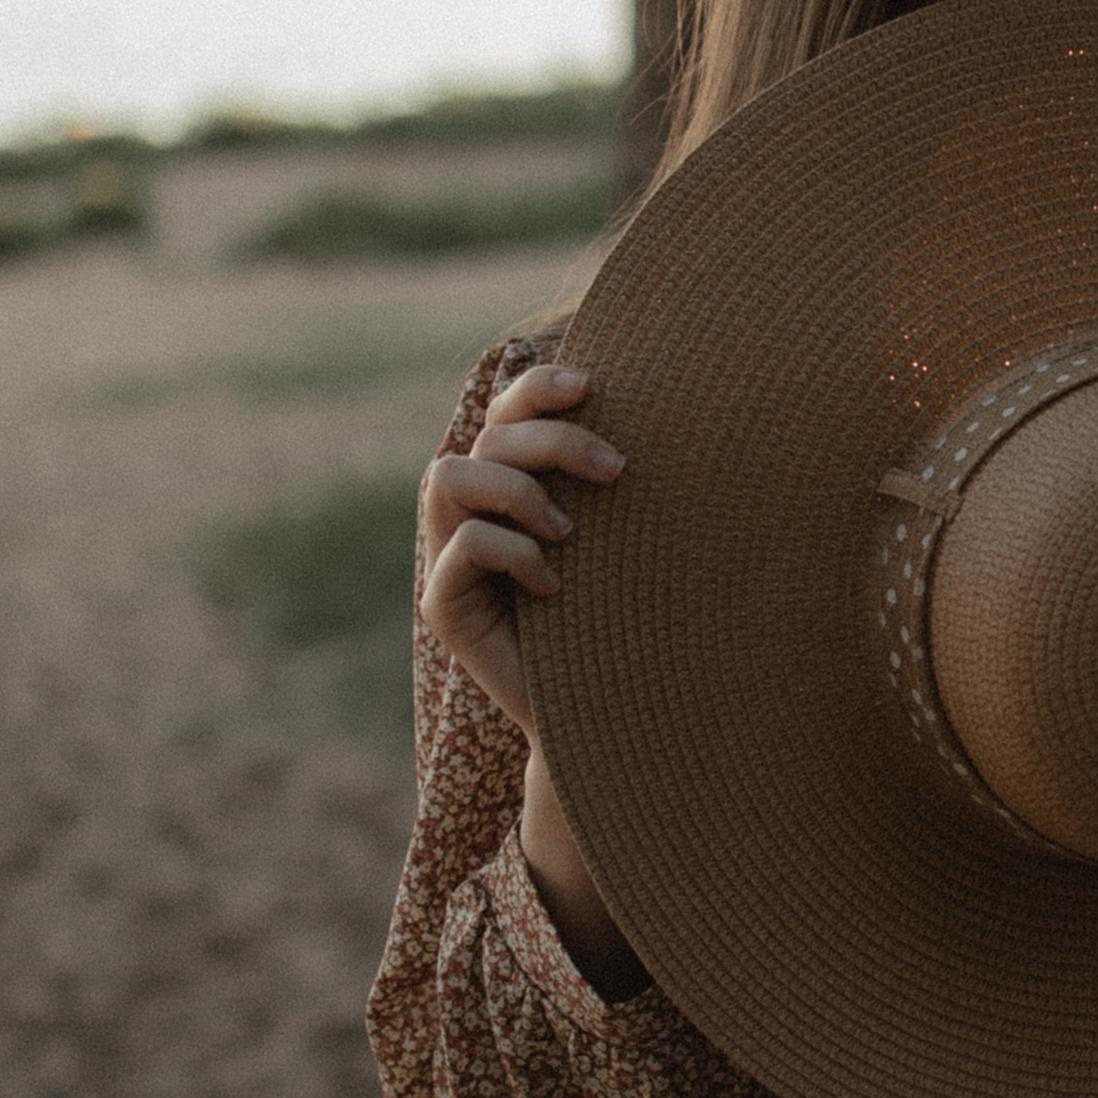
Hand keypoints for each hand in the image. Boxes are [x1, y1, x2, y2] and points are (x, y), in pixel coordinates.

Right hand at [419, 359, 623, 734]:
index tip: (592, 386)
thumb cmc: (624, 616)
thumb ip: (610, 483)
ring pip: (450, 475)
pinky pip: (466, 544)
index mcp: (510, 485)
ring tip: (571, 533)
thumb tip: (654, 408)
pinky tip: (555, 587)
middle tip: (615, 473)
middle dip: (553, 442)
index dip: (538, 388)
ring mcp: (449, 557)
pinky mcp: (443, 604)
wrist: (606, 710)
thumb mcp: (622, 538)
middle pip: (487, 435)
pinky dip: (516, 553)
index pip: (506, 412)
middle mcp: (471, 512)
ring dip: (520, 492)